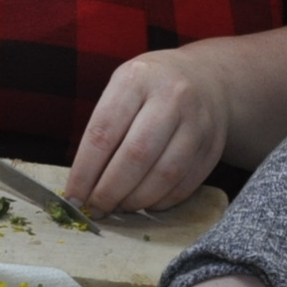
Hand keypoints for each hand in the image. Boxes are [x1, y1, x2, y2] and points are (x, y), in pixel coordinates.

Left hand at [66, 45, 232, 211]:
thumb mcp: (122, 89)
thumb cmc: (150, 89)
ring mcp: (198, 122)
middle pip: (136, 155)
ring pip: (164, 174)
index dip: (85, 172)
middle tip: (95, 208)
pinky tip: (146, 202)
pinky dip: (161, 201)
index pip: (103, 132)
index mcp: (136, 79)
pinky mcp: (213, 146)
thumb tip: (82, 186)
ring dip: (136, 200)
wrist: (206, 78)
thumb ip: (103, 130)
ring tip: (119, 206)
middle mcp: (171, 96)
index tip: (73, 197)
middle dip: (110, 191)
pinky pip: (185, 184)